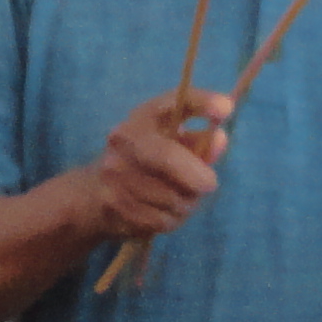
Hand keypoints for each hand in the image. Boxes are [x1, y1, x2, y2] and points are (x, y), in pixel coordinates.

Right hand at [90, 91, 225, 238]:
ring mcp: (114, 173)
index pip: (175, 103)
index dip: (202, 102)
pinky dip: (172, 219)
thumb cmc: (148, 160)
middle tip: (210, 184)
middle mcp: (123, 140)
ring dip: (186, 202)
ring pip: (170, 196)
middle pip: (168, 157)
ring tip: (181, 198)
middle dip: (196, 175)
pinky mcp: (113, 204)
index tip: (225, 109)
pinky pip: (161, 219)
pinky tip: (165, 211)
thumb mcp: (172, 143)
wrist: (95, 190)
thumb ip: (200, 141)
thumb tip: (220, 140)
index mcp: (143, 117)